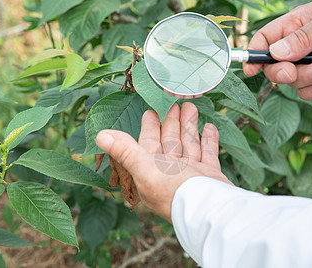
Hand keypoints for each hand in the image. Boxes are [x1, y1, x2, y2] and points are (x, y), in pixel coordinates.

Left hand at [95, 102, 231, 222]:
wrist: (211, 210)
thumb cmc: (176, 191)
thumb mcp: (147, 170)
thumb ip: (126, 151)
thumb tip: (100, 135)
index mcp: (151, 173)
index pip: (148, 145)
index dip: (149, 128)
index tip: (151, 111)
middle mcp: (170, 174)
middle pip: (170, 142)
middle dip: (171, 122)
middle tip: (174, 102)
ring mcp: (191, 175)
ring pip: (188, 144)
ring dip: (189, 125)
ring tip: (191, 106)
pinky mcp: (210, 176)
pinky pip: (208, 153)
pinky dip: (208, 140)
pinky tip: (210, 126)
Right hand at [244, 0, 311, 99]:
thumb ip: (303, 38)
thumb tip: (275, 53)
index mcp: (295, 26)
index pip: (265, 39)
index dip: (253, 54)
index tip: (250, 68)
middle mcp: (298, 47)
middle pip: (272, 66)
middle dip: (280, 72)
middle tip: (291, 72)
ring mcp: (309, 65)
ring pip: (289, 82)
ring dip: (304, 80)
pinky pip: (305, 93)